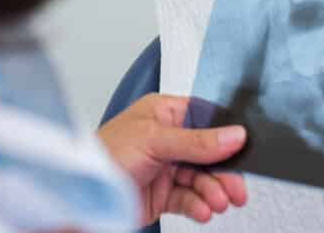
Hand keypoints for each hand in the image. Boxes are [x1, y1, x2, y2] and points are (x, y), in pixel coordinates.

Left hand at [97, 93, 247, 225]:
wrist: (80, 196)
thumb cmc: (103, 155)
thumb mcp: (155, 141)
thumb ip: (197, 141)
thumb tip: (233, 135)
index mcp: (163, 113)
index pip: (206, 120)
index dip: (226, 135)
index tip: (243, 148)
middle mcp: (166, 139)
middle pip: (208, 154)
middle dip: (223, 172)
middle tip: (236, 189)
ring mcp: (164, 167)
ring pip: (201, 179)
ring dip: (213, 191)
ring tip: (217, 203)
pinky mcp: (161, 194)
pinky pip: (189, 198)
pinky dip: (198, 205)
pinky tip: (202, 210)